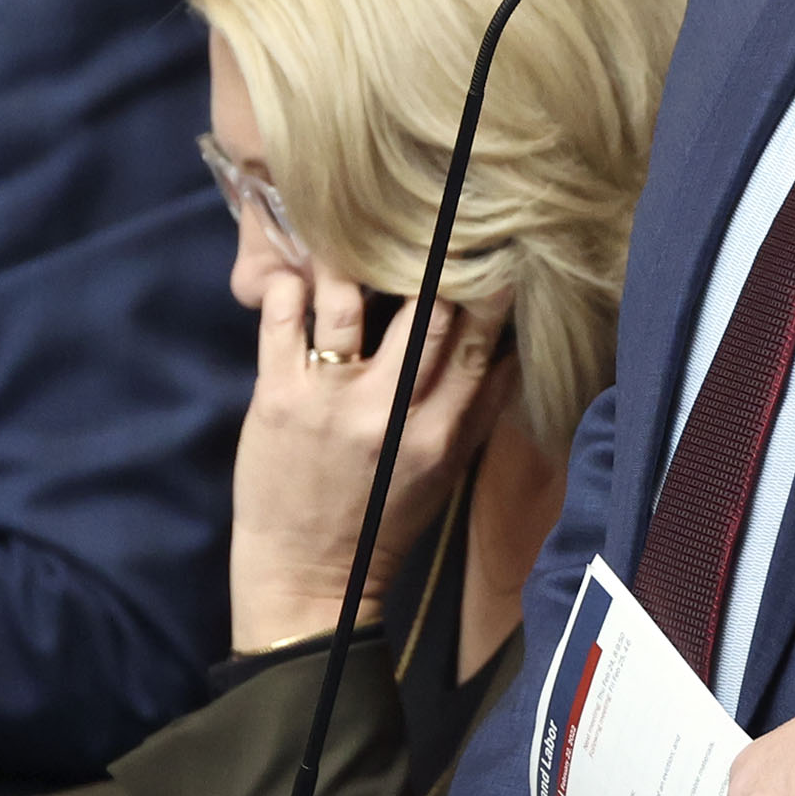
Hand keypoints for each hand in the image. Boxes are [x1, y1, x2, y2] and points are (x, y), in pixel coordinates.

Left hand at [227, 267, 516, 650]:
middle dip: (434, 261)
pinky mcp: (278, 397)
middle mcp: (389, 413)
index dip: (491, 291)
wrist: (307, 577)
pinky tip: (301, 272)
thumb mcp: (446, 470)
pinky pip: (285, 319)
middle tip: (429, 218)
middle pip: (427, 315)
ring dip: (352, 259)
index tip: (493, 246)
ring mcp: (330, 401)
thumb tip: (517, 347)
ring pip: (350, 304)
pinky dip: (294, 285)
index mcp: (438, 433)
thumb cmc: (381, 521)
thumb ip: (482, 410)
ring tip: (352, 230)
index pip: (480, 346)